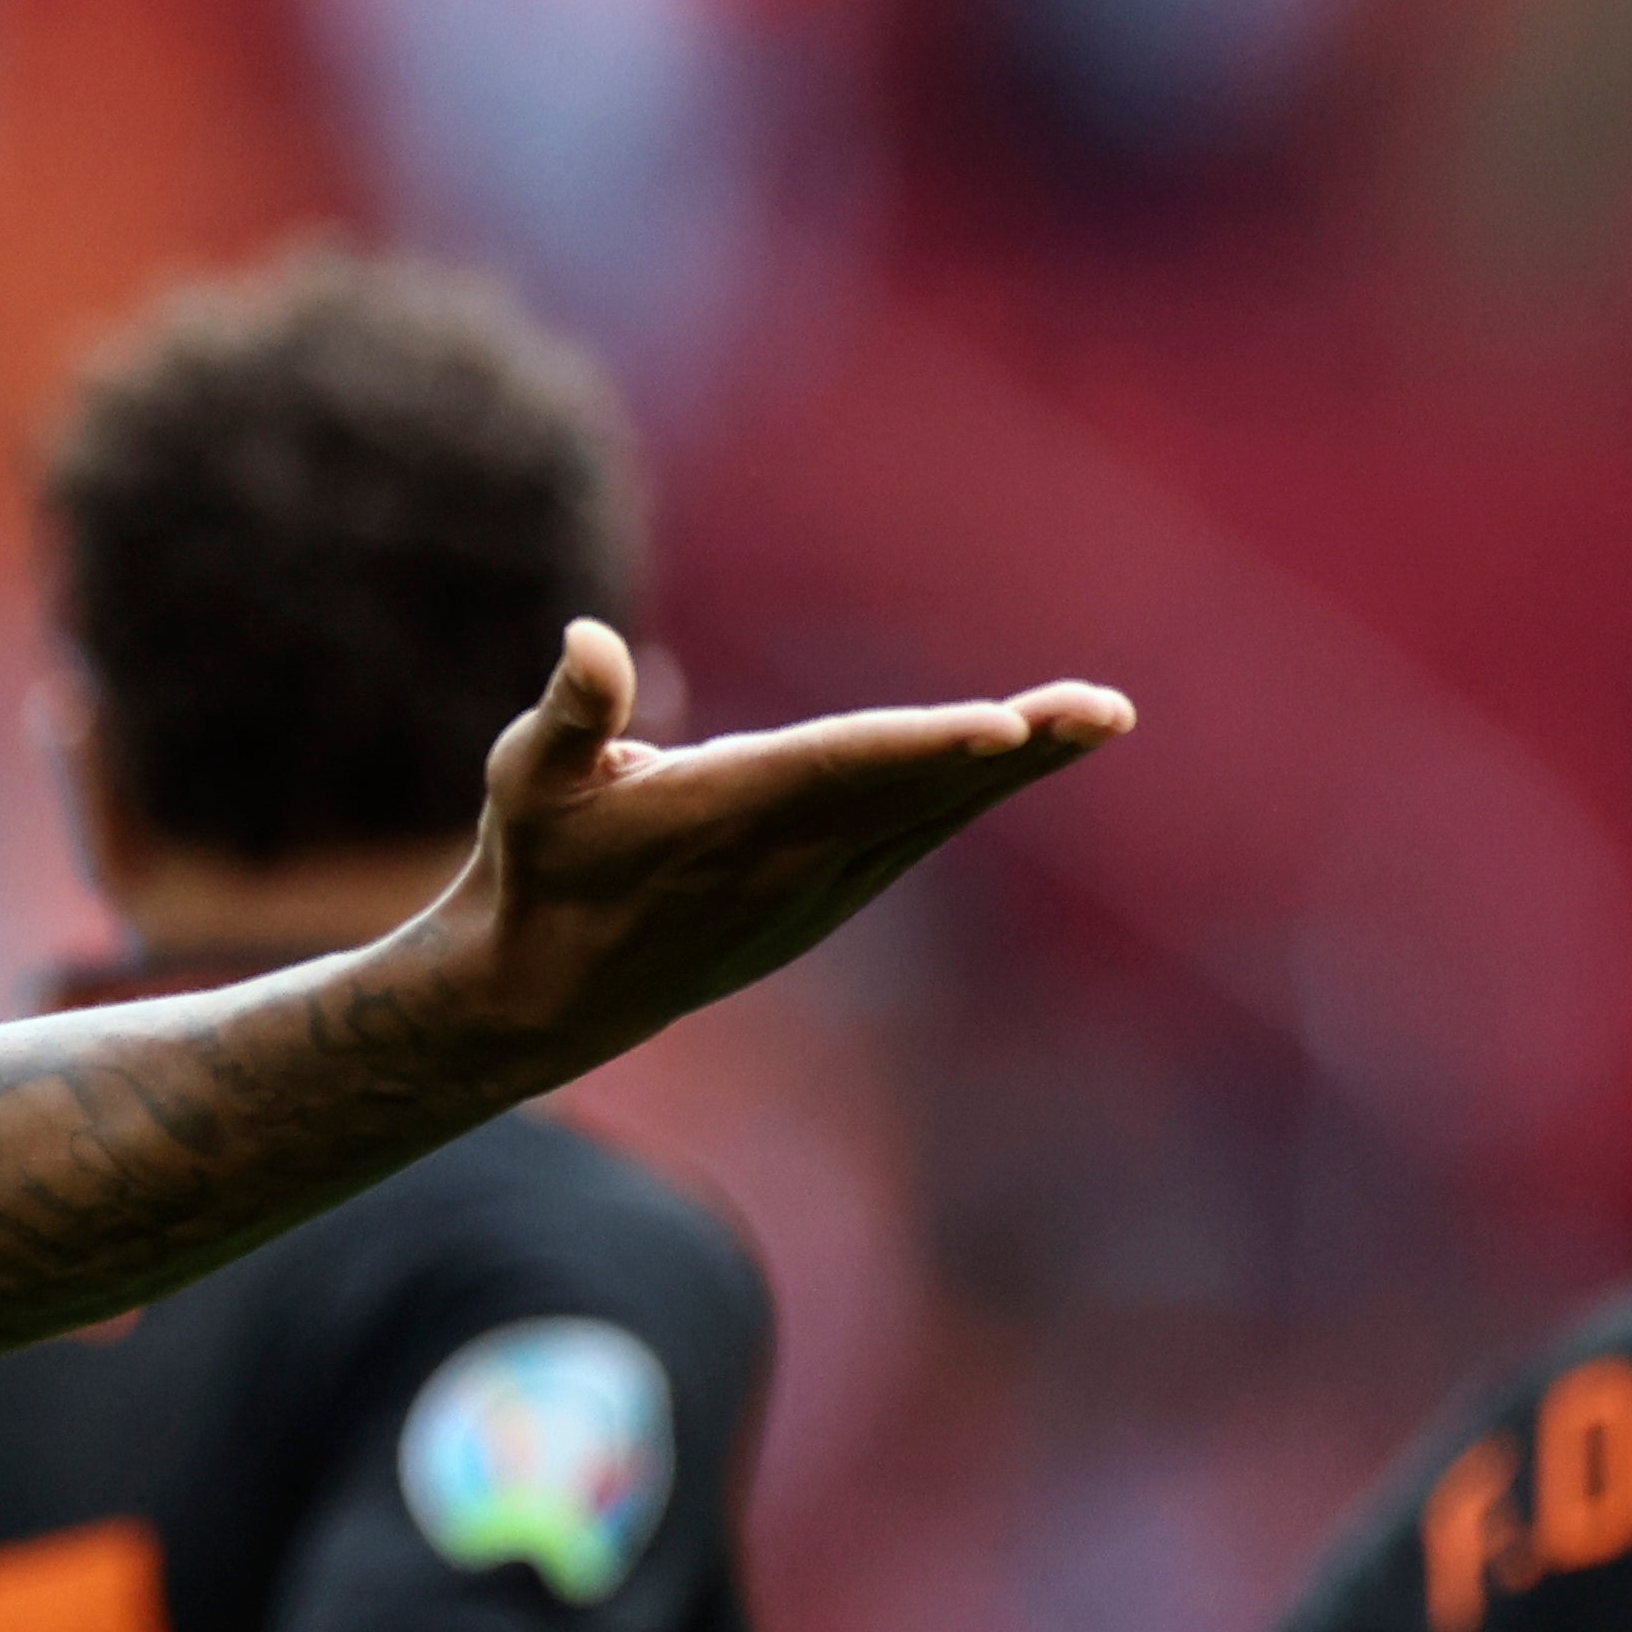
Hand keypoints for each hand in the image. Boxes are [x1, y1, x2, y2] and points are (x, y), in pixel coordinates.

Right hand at [422, 626, 1130, 1087]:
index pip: (837, 770)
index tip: (1006, 726)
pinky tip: (1032, 753)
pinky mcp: (827, 897)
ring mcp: (815, 886)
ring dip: (1020, 765)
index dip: (922, 745)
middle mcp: (783, 858)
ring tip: (1102, 718)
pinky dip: (978, 789)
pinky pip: (919, 831)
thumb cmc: (535, 863)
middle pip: (916, 790)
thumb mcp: (526, 780)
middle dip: (1015, 749)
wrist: (548, 993)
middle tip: (1106, 709)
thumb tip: (589, 638)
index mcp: (719, 816)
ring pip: (933, 813)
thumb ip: (572, 711)